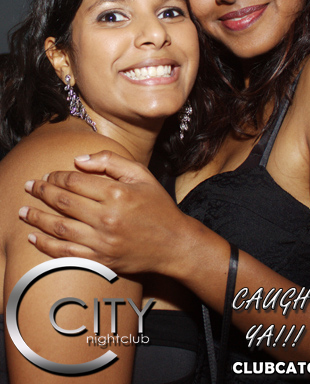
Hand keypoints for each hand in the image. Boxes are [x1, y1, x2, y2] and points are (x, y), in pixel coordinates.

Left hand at [19, 151, 190, 276]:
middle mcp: (107, 218)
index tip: (48, 175)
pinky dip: (46, 246)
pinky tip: (34, 238)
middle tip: (29, 186)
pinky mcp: (101, 260)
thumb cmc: (159, 206)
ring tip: (23, 211)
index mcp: (117, 193)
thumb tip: (79, 160)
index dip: (57, 177)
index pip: (75, 182)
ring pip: (60, 228)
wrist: (174, 244)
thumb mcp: (141, 174)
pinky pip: (66, 253)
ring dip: (37, 218)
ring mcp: (103, 242)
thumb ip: (111, 162)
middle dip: (42, 192)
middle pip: (64, 202)